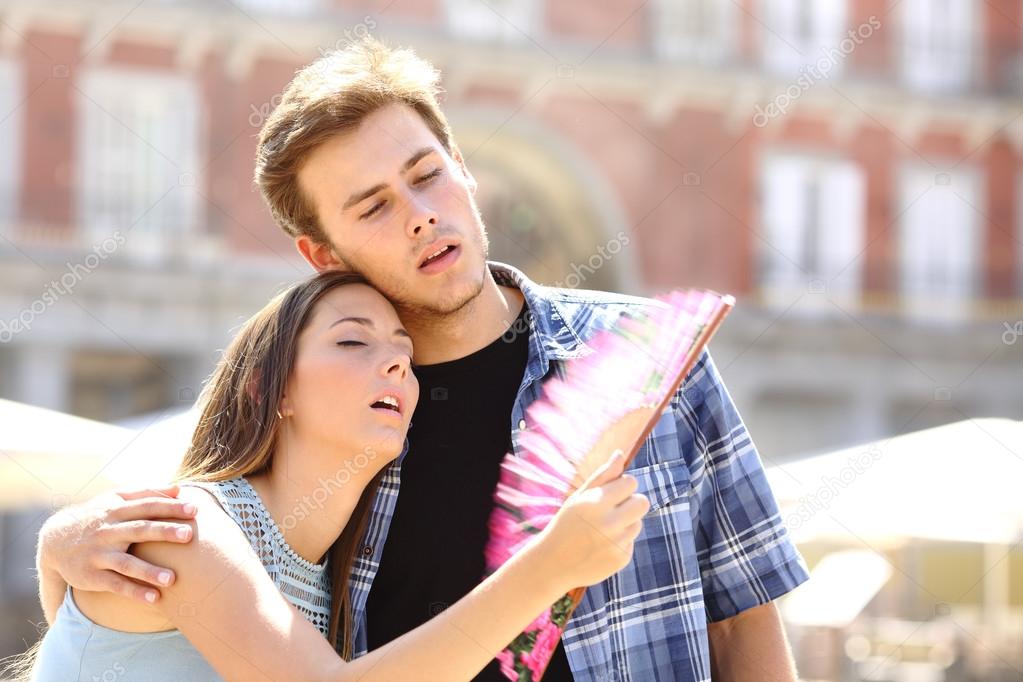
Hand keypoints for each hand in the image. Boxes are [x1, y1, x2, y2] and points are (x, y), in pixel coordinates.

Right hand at [38, 485, 196, 603]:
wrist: (55, 541)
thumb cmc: (97, 517)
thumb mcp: (115, 499)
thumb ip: (147, 493)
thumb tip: (179, 488)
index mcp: (117, 510)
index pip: (147, 506)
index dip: (170, 507)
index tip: (195, 510)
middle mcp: (108, 531)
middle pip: (139, 530)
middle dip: (164, 532)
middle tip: (189, 535)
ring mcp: (99, 555)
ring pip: (126, 563)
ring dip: (149, 571)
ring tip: (172, 579)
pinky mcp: (93, 576)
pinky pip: (116, 585)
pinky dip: (134, 591)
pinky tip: (155, 598)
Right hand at [534, 450, 649, 589]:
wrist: (552, 563)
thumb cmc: (566, 523)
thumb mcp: (579, 497)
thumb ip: (603, 475)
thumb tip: (620, 453)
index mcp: (596, 502)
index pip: (631, 482)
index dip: (622, 485)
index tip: (610, 492)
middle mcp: (609, 523)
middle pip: (642, 502)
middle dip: (632, 502)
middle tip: (614, 508)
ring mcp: (616, 543)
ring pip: (638, 523)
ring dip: (625, 523)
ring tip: (602, 530)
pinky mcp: (621, 559)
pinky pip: (631, 541)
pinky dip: (619, 542)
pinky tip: (601, 546)